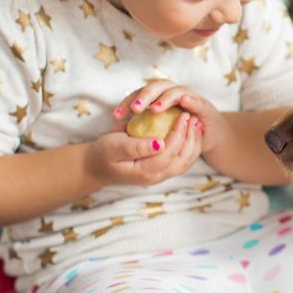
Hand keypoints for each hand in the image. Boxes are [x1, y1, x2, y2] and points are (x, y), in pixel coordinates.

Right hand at [86, 109, 201, 186]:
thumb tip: (160, 143)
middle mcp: (155, 177)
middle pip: (182, 160)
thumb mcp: (114, 146)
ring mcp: (159, 176)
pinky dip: (190, 147)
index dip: (178, 134)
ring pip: (185, 162)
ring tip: (196, 123)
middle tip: (193, 117)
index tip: (183, 116)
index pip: (168, 154)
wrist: (96, 166)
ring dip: (193, 143)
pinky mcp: (161, 170)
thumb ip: (137, 146)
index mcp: (144, 172)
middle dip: (191, 138)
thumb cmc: (102, 153)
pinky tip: (191, 132)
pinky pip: (181, 161)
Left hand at [111, 80, 229, 154]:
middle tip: (134, 109)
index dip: (127, 103)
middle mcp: (173, 92)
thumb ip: (138, 128)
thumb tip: (114, 129)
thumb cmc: (180, 132)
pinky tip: (184, 101)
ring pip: (174, 91)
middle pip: (156, 87)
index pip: (140, 94)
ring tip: (155, 109)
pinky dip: (190, 99)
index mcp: (159, 96)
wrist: (209, 135)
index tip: (116, 116)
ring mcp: (189, 96)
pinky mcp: (203, 105)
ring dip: (164, 99)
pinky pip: (196, 100)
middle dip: (144, 97)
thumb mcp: (157, 131)